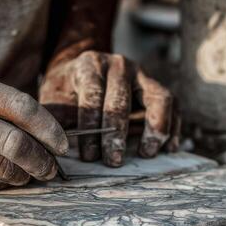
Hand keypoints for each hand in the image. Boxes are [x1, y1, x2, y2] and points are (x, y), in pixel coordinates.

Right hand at [0, 69, 67, 190]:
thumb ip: (10, 107)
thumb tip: (53, 138)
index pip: (23, 109)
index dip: (49, 130)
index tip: (62, 146)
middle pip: (15, 144)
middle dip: (42, 161)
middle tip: (51, 168)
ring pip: (3, 169)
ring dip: (25, 175)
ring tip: (30, 172)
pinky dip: (3, 183)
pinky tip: (5, 176)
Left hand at [39, 51, 178, 166]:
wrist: (84, 72)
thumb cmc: (67, 90)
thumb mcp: (53, 98)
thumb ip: (54, 118)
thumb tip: (52, 147)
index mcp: (90, 65)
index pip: (93, 95)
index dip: (90, 127)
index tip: (89, 155)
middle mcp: (119, 65)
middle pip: (122, 100)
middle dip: (117, 134)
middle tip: (113, 160)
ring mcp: (143, 74)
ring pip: (159, 98)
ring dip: (154, 128)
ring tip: (146, 153)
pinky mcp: (157, 87)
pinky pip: (172, 106)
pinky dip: (172, 127)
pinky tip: (167, 148)